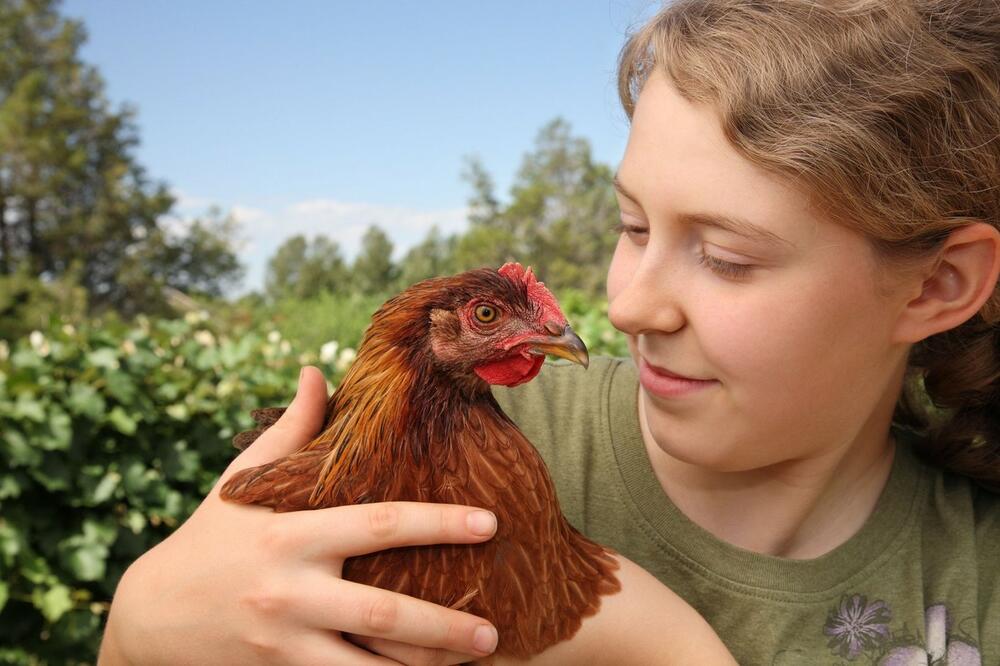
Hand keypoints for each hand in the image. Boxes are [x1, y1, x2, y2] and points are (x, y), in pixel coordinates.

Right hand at [100, 366, 499, 664]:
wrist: (151, 615)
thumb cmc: (209, 536)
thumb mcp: (243, 481)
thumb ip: (290, 429)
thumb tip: (316, 370)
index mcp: (291, 535)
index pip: (377, 525)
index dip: (436, 524)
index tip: (488, 522)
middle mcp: (291, 590)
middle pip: (382, 612)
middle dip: (443, 625)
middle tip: (492, 630)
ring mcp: (285, 639)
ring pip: (367, 664)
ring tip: (476, 661)